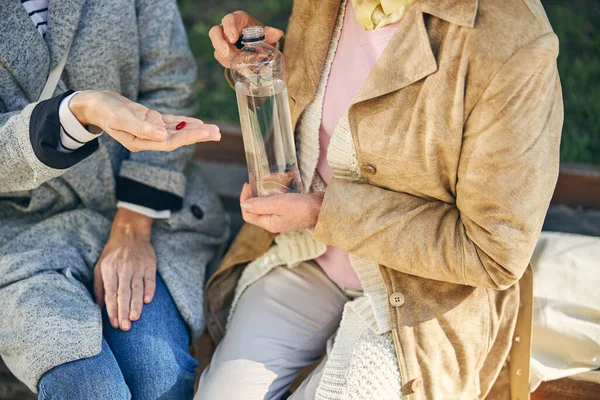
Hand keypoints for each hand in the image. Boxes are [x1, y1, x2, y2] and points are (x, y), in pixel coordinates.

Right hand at [70, 90, 220, 151]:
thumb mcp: (121, 117)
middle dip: (198, 136)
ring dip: (196, 130)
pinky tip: (199, 124)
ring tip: (214, 131)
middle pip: (178, 138)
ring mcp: (151, 130)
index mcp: (141, 142)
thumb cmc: (104, 110)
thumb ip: (142, 128)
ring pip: (177, 131)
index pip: (170, 142)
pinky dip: (185, 122)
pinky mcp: (151, 121)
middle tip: (218, 134)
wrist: (93, 103)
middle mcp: (148, 139)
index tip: (206, 133)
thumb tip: (163, 136)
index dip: (189, 137)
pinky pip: (172, 123)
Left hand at [94, 208, 156, 330]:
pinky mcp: (149, 265)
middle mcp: (124, 269)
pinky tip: (148, 301)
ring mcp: (137, 267)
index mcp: (110, 270)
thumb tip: (100, 306)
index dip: (112, 310)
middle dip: (124, 312)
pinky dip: (149, 290)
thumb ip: (100, 286)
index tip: (114, 323)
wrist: (130, 233)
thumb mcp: (100, 266)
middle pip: (123, 294)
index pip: (111, 294)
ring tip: (135, 318)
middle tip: (125, 327)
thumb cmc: (113, 253)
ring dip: (136, 305)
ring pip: (137, 289)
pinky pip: (150, 280)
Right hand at [209, 11, 283, 67]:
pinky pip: (221, 59)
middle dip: (219, 43)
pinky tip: (240, 67)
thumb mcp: (266, 35)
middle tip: (227, 53)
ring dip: (228, 58)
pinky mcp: (222, 52)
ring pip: (217, 48)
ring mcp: (223, 41)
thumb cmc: (261, 37)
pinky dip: (229, 64)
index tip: (233, 38)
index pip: (229, 19)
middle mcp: (227, 29)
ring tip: (241, 64)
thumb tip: (277, 33)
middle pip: (215, 32)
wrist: (259, 48)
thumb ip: (270, 34)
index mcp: (238, 20)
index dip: (229, 28)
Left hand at [239, 183, 323, 233]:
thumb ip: (260, 205)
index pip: (248, 215)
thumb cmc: (302, 208)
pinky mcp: (290, 212)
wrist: (323, 209)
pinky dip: (275, 195)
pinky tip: (278, 187)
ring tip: (265, 184)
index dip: (244, 200)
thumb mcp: (278, 205)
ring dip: (264, 195)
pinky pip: (277, 204)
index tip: (248, 185)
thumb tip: (244, 205)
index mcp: (269, 224)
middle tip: (255, 183)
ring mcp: (283, 218)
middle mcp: (275, 223)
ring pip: (267, 206)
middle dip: (253, 196)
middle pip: (256, 211)